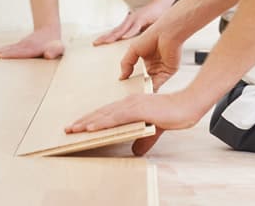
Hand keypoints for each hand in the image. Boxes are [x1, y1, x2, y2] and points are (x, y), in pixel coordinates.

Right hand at [0, 28, 64, 58]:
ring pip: (4, 48)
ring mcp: (19, 46)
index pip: (20, 52)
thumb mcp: (58, 48)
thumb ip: (54, 51)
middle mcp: (23, 46)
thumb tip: (49, 55)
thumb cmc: (55, 44)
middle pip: (8, 49)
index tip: (1, 56)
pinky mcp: (16, 47)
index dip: (11, 54)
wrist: (49, 31)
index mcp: (32, 49)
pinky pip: (4, 49)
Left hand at [65, 91, 205, 155]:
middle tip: (68, 129)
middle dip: (83, 121)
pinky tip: (90, 128)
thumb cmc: (173, 114)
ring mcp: (132, 104)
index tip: (77, 126)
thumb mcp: (155, 130)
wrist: (187, 106)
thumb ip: (144, 140)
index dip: (91, 119)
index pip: (106, 112)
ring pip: (104, 115)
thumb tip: (136, 151)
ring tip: (73, 129)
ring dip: (87, 122)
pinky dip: (101, 122)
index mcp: (130, 105)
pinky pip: (115, 117)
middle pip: (100, 112)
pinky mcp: (137, 109)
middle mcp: (128, 102)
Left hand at [94, 0, 174, 45]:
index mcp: (128, 24)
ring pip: (122, 29)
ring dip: (114, 36)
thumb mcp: (142, 27)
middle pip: (115, 31)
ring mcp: (135, 19)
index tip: (96, 44)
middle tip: (95, 44)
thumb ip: (136, 34)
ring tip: (105, 42)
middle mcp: (129, 21)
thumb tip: (131, 44)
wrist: (161, 4)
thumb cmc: (152, 17)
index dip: (105, 38)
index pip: (114, 32)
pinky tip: (124, 37)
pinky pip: (135, 27)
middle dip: (105, 38)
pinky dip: (130, 32)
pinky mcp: (143, 18)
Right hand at [119, 25, 182, 91]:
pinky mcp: (168, 72)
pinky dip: (151, 87)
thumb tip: (122, 77)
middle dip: (137, 86)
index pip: (138, 73)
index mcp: (146, 58)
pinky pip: (159, 82)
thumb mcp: (133, 49)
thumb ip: (126, 63)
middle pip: (144, 79)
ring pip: (151, 83)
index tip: (124, 86)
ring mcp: (161, 69)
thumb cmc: (152, 36)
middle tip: (129, 92)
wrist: (167, 33)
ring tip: (134, 93)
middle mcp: (154, 64)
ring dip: (144, 88)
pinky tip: (143, 90)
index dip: (131, 79)